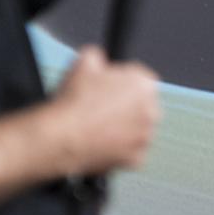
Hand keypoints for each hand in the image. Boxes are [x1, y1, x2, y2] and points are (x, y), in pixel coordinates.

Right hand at [49, 46, 161, 173]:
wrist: (62, 137)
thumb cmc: (74, 101)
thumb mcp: (84, 60)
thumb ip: (98, 55)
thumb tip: (97, 58)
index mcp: (144, 84)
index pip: (138, 78)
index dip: (119, 81)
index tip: (107, 87)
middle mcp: (151, 111)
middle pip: (140, 105)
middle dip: (124, 105)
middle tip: (100, 107)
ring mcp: (145, 137)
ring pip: (136, 129)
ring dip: (122, 127)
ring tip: (97, 125)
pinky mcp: (136, 159)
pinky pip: (129, 151)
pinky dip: (118, 149)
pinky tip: (100, 141)